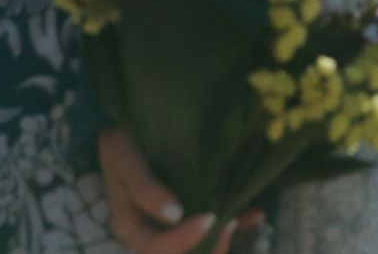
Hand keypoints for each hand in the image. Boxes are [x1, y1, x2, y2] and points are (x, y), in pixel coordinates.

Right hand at [98, 129, 258, 251]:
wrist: (126, 135)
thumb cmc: (122, 147)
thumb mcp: (123, 160)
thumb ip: (143, 188)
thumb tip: (173, 215)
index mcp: (132, 227)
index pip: (156, 248)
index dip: (183, 240)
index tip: (209, 218)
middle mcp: (152, 233)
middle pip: (182, 253)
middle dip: (211, 246)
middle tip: (231, 223)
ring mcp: (171, 226)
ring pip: (200, 245)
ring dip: (225, 238)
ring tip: (250, 216)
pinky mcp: (189, 215)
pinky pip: (213, 228)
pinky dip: (236, 222)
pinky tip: (255, 213)